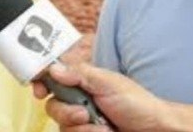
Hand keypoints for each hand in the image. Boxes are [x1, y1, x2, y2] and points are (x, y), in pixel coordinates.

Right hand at [33, 63, 166, 131]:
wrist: (154, 130)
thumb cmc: (137, 103)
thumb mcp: (108, 83)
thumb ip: (80, 74)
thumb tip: (53, 67)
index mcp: (83, 83)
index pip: (54, 80)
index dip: (41, 83)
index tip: (38, 90)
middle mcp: (79, 101)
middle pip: (53, 106)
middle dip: (67, 112)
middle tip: (85, 113)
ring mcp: (83, 122)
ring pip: (62, 127)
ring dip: (83, 129)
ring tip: (104, 128)